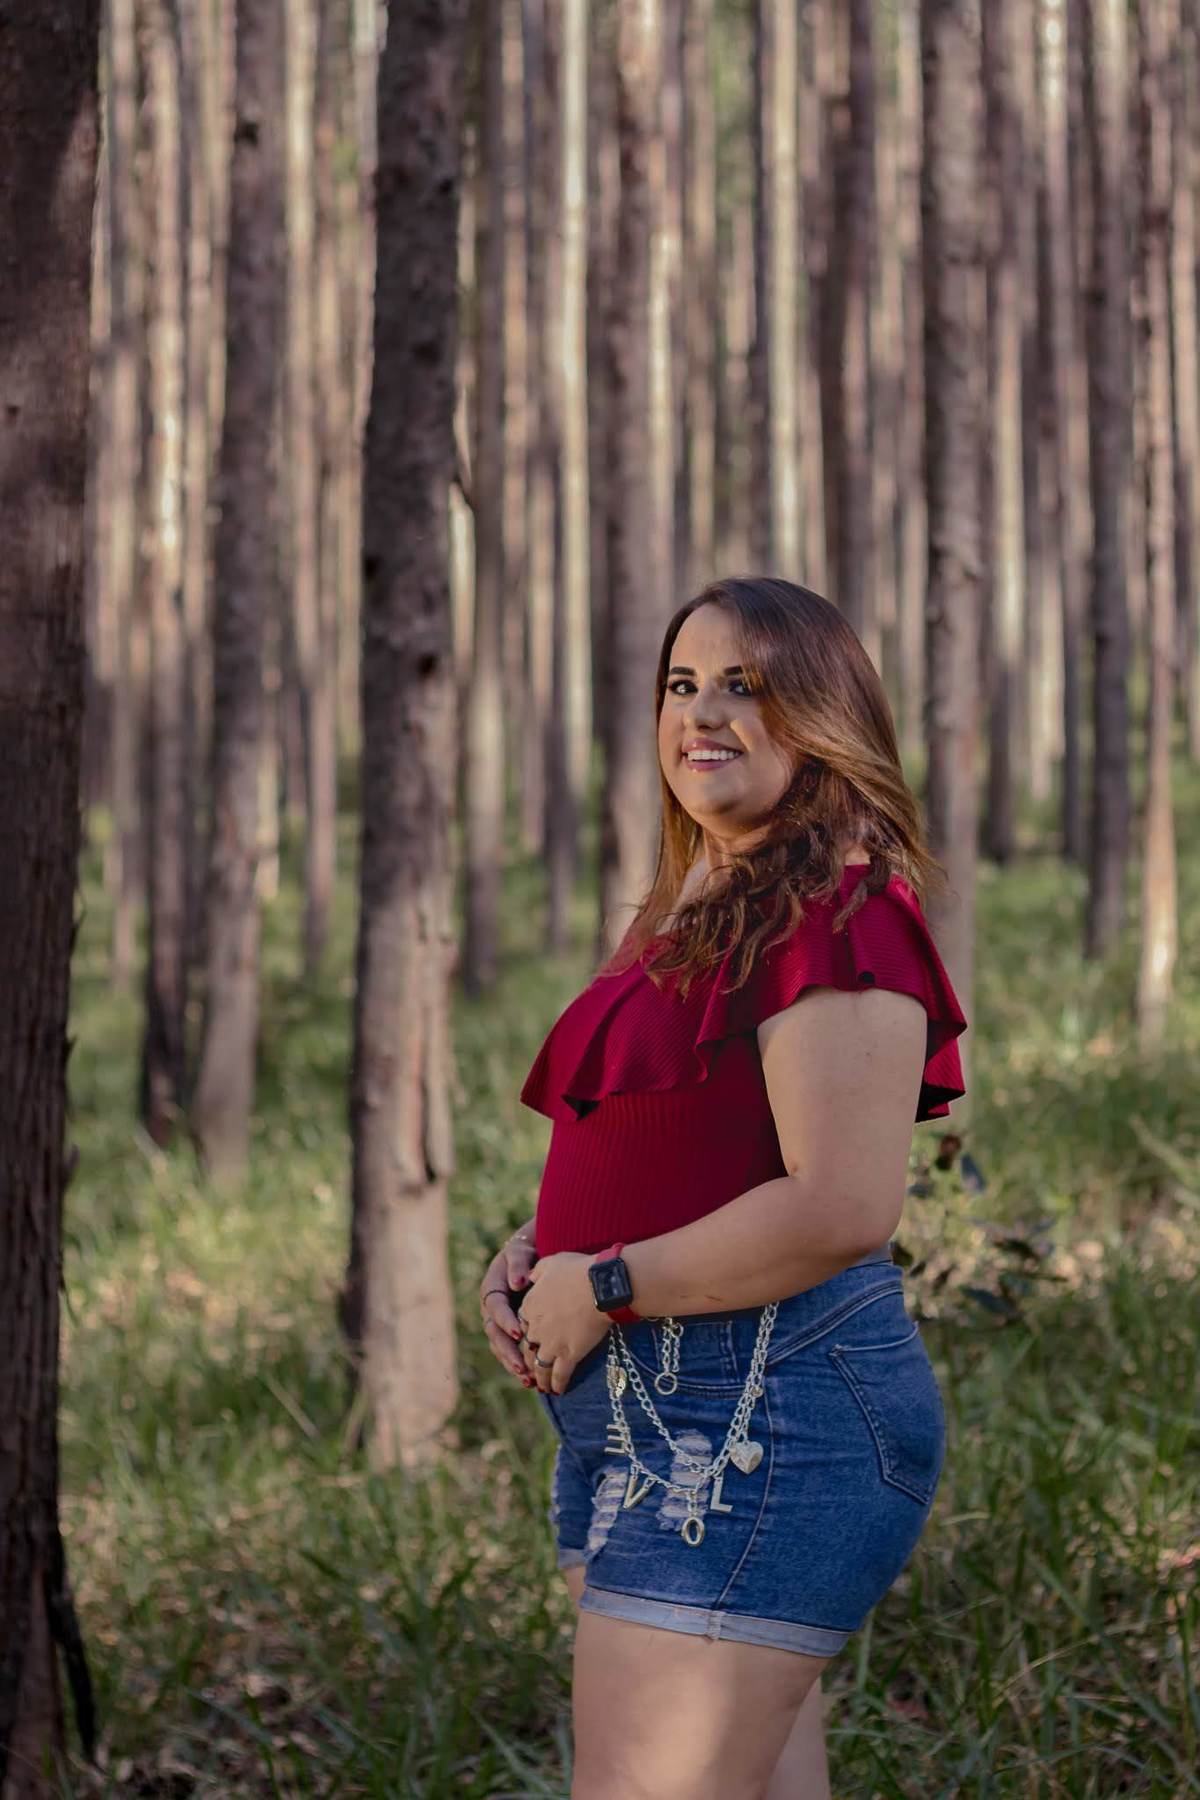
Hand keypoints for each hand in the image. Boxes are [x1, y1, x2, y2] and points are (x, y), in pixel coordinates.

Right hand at [478, 1220, 537, 1384]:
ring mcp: (499, 1322)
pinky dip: (520, 1364)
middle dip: (508, 1351)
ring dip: (513, 1363)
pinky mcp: (510, 1332)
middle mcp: (492, 1309)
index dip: (506, 1320)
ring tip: (528, 1379)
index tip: (520, 1332)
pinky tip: (531, 1379)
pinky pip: (511, 1350)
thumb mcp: (520, 1251)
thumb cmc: (526, 1253)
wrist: (532, 1258)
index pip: (496, 1308)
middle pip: (495, 1334)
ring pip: (501, 1347)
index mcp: (491, 1289)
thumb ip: (518, 1264)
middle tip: (523, 1366)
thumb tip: (517, 1283)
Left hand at [516, 1252, 610, 1395]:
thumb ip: (538, 1271)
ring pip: (539, 1366)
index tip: (530, 1340)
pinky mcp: (568, 1355)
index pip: (522, 1324)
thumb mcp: (552, 1263)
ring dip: (540, 1378)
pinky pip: (559, 1375)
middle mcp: (536, 1326)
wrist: (600, 1286)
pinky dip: (557, 1385)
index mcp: (530, 1304)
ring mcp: (551, 1343)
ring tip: (544, 1387)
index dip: (527, 1333)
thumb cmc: (579, 1270)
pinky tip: (559, 1391)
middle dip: (529, 1361)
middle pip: (528, 1348)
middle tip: (533, 1370)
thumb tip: (530, 1276)